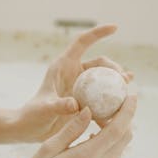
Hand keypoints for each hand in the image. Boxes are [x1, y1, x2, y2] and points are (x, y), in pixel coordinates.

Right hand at [0, 95, 136, 157]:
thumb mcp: (49, 148)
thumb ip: (72, 129)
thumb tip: (88, 109)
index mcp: (86, 157)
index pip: (116, 129)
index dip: (127, 111)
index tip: (131, 96)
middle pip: (123, 137)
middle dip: (124, 118)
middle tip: (115, 103)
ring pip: (119, 148)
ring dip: (115, 132)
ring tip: (100, 120)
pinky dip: (109, 145)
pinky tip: (93, 138)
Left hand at [14, 25, 132, 141]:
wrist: (30, 130)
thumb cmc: (32, 115)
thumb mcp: (44, 109)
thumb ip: (58, 105)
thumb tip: (75, 105)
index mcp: (63, 66)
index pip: (82, 43)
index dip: (98, 33)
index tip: (115, 28)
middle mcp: (74, 73)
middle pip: (100, 63)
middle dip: (114, 67)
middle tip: (123, 79)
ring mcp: (81, 87)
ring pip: (104, 80)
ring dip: (117, 83)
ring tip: (128, 88)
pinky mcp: (85, 101)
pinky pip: (103, 99)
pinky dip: (113, 102)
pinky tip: (124, 108)